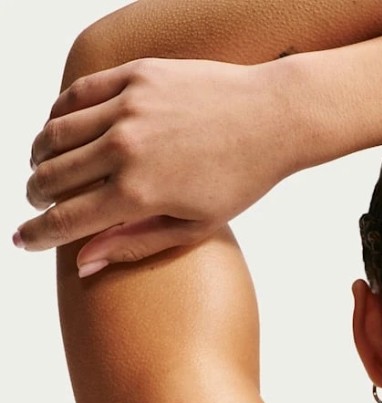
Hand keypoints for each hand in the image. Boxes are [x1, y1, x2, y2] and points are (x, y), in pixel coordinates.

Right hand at [14, 57, 297, 271]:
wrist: (273, 119)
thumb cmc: (240, 181)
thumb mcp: (194, 227)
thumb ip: (135, 244)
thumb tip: (82, 265)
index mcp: (140, 193)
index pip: (68, 219)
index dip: (38, 234)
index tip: (22, 241)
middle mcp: (126, 147)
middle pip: (53, 175)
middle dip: (36, 194)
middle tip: (38, 203)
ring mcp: (129, 107)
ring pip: (57, 131)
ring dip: (40, 154)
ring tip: (43, 167)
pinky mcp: (135, 75)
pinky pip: (78, 93)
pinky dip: (60, 113)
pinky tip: (60, 128)